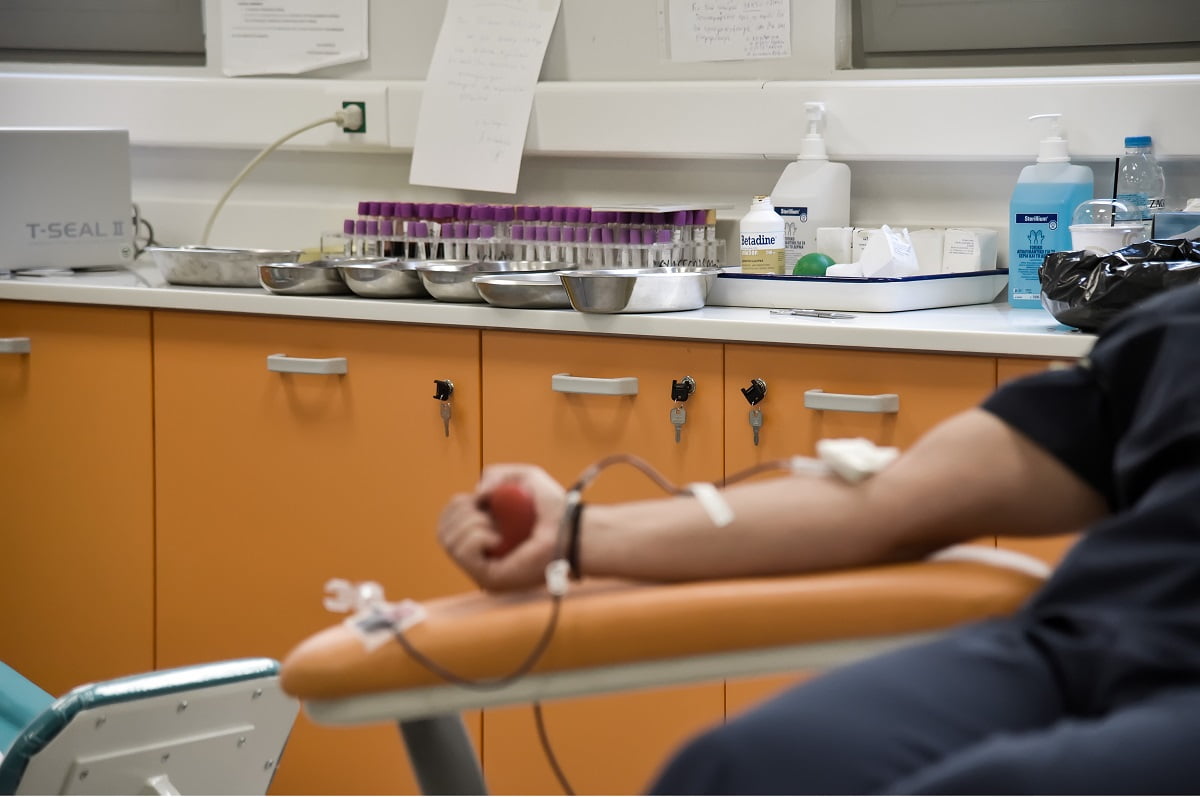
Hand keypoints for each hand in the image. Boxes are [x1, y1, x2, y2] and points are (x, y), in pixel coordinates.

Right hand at [437, 464, 566, 590]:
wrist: (572, 528)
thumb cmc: (553, 507)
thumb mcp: (522, 477)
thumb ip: (496, 475)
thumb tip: (476, 496)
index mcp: (481, 536)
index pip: (445, 525)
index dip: (456, 507)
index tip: (480, 500)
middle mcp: (479, 556)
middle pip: (443, 532)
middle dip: (461, 513)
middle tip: (489, 513)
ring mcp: (483, 570)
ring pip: (450, 542)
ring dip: (471, 524)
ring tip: (497, 527)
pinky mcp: (490, 579)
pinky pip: (464, 554)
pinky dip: (477, 537)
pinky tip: (497, 537)